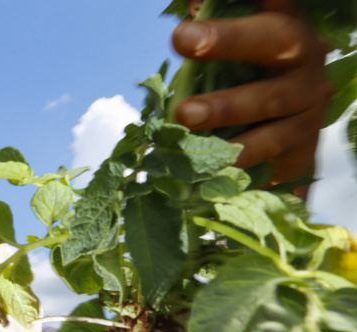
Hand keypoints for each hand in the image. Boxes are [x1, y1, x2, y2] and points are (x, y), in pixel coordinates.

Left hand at [172, 0, 330, 184]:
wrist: (283, 147)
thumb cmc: (245, 87)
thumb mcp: (231, 57)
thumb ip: (210, 37)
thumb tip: (189, 8)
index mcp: (282, 22)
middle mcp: (303, 53)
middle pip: (274, 38)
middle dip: (229, 39)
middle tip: (185, 39)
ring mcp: (307, 95)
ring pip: (270, 98)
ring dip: (225, 106)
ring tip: (185, 114)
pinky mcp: (304, 136)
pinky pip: (272, 142)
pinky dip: (241, 149)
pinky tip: (215, 156)